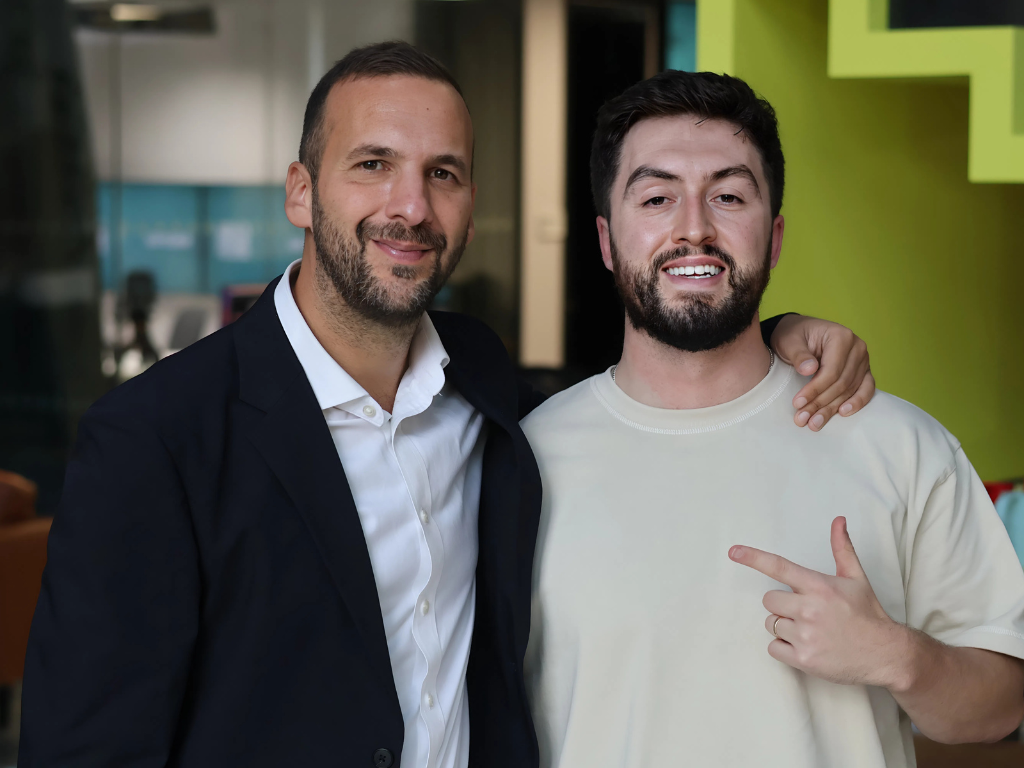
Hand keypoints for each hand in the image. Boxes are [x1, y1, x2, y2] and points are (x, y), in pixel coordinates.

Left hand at [729, 517, 909, 688]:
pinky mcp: (803, 659)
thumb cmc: (867, 614)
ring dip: (785, 626)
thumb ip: (842, 548)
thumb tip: (838, 520)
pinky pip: (773, 647)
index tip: (733, 552)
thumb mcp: (856, 578)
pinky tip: (807, 646)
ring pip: (771, 624)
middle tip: (807, 612)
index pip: (779, 567)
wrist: (886, 654)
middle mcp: (810, 609)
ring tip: (811, 630)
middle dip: (782, 604)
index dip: (753, 558)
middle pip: (769, 600)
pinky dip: (784, 648)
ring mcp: (805, 635)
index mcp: (819, 586)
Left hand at [770, 315, 874, 430]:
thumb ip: (798, 354)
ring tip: (814, 423)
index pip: (831, 371)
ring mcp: (863, 360)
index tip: (797, 403)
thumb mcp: (789, 341)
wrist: (800, 332)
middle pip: (841, 383)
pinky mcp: (863, 371)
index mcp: (841, 336)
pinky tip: (843, 413)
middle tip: (802, 419)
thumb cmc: (793, 335)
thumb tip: (809, 369)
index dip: (815, 389)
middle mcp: (857, 347)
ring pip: (850, 389)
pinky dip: (857, 402)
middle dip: (820, 403)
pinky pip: (866, 388)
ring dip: (832, 408)